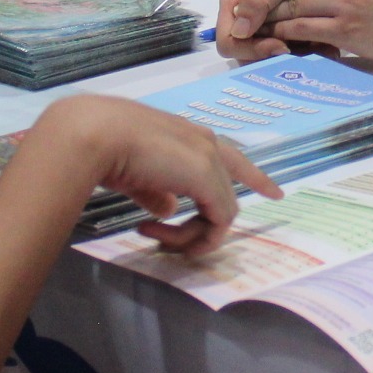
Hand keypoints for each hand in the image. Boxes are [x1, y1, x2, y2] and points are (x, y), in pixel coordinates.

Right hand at [30, 96, 279, 250]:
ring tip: (153, 237)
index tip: (275, 193)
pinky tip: (161, 236)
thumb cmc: (106, 147)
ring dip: (191, 235)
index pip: (232, 158)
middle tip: (160, 239)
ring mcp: (209, 160)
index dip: (254, 176)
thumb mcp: (136, 173)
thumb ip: (156, 192)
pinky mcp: (208, 179)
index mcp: (189, 135)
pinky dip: (196, 238)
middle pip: (225, 193)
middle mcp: (205, 143)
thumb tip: (169, 210)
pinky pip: (219, 221)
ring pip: (222, 211)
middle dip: (200, 226)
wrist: (97, 134)